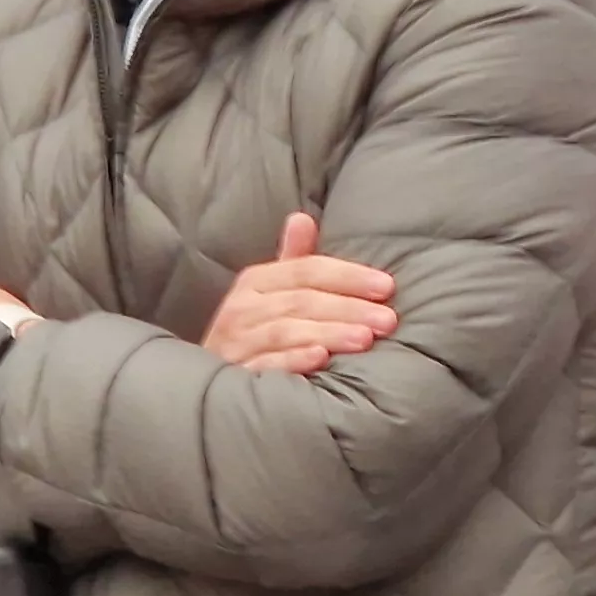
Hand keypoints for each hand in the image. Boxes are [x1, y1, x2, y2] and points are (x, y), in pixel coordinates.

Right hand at [201, 213, 397, 376]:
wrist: (208, 377)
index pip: (307, 270)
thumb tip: (303, 218)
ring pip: (286, 331)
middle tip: (387, 320)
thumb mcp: (269, 291)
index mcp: (256, 281)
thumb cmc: (251, 330)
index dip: (348, 276)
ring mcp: (237, 341)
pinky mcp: (233, 374)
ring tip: (364, 340)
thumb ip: (292, 259)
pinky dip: (293, 360)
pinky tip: (321, 359)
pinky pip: (265, 365)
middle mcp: (243, 307)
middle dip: (348, 308)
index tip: (387, 286)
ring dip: (328, 333)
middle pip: (301, 301)